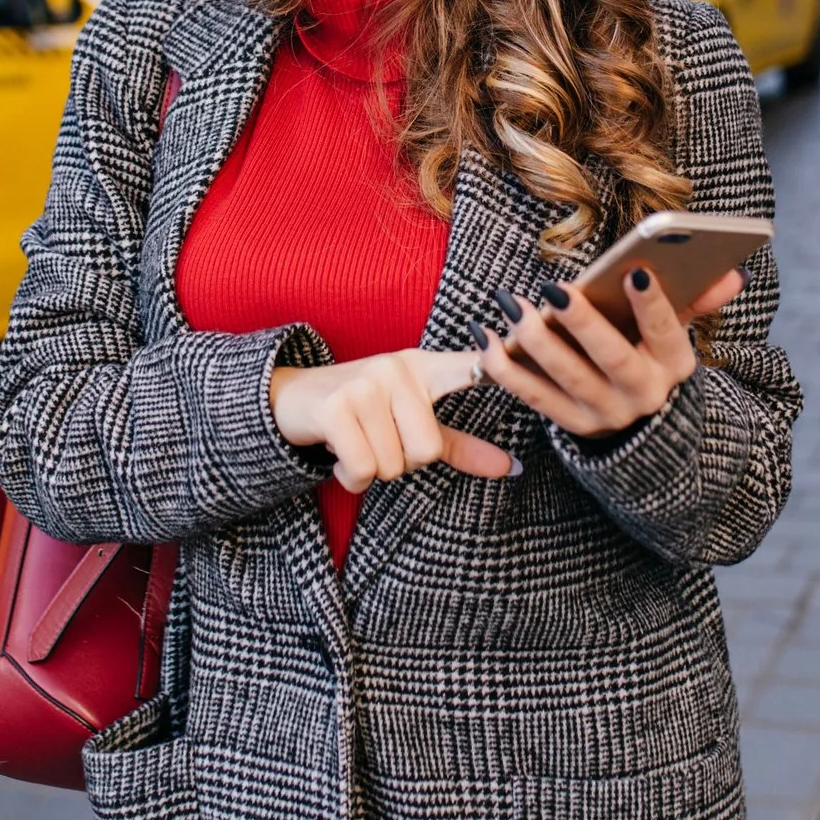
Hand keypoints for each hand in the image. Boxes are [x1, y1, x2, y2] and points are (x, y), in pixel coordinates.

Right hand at [269, 350, 518, 493]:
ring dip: (371, 470)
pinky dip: (350, 477)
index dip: (501, 361)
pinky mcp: (338, 407)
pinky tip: (339, 452)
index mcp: (422, 369)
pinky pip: (364, 470)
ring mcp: (367, 384)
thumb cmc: (359, 414)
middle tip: (377, 440)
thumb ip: (460, 444)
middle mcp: (397, 369)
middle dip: (401, 462)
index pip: (470, 366)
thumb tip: (512, 468)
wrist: (289, 401)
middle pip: (428, 451)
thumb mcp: (409, 422)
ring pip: (394, 466)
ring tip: (355, 442)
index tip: (530, 342)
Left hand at [480, 268, 745, 440]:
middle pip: (611, 358)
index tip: (634, 272)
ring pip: (566, 377)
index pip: (667, 333)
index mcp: (675, 365)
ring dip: (535, 340)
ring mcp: (605, 413)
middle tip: (554, 288)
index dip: (653, 305)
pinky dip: (504, 368)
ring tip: (511, 303)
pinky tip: (485, 336)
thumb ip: (697, 300)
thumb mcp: (677, 334)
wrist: (644, 433)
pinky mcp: (571, 425)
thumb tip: (731, 273)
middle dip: (583, 322)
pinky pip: (532, 396)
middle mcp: (643, 394)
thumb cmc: (652, 359)